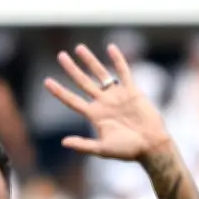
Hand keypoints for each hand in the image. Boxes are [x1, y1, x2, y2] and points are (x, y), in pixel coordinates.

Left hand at [44, 44, 171, 161]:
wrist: (152, 145)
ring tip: (79, 48)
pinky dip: (118, 60)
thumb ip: (83, 145)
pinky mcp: (132, 91)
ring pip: (100, 73)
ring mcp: (117, 95)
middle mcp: (103, 103)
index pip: (72, 100)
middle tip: (60, 55)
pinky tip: (110, 48)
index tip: (46, 81)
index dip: (59, 91)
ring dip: (90, 60)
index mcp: (94, 115)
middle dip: (71, 69)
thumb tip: (63, 143)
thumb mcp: (102, 149)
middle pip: (83, 82)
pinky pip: (123, 72)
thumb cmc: (128, 150)